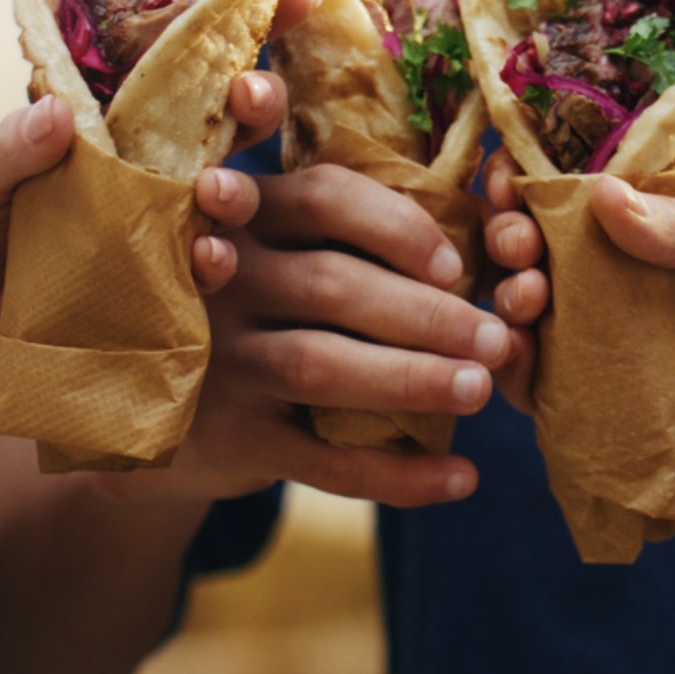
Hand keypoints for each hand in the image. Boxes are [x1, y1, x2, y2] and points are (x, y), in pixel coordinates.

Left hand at [0, 0, 322, 431]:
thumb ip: (8, 147)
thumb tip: (59, 115)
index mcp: (99, 121)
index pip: (173, 60)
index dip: (233, 22)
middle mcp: (138, 168)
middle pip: (222, 119)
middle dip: (257, 95)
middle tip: (251, 90)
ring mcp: (151, 228)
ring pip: (227, 192)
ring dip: (239, 185)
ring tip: (217, 190)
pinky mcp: (154, 289)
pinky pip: (203, 270)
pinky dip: (214, 261)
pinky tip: (205, 259)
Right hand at [155, 164, 511, 507]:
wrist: (178, 409)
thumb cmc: (274, 315)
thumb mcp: (296, 258)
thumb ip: (369, 241)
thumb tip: (495, 241)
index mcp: (255, 218)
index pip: (322, 196)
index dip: (396, 227)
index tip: (454, 267)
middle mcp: (225, 279)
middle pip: (330, 284)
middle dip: (426, 314)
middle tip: (496, 338)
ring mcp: (220, 359)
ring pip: (318, 364)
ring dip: (412, 379)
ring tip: (480, 389)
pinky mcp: (229, 435)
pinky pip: (320, 460)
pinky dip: (398, 474)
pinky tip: (460, 477)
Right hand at [481, 146, 674, 497]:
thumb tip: (600, 197)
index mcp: (661, 219)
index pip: (577, 189)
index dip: (531, 179)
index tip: (507, 179)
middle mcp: (629, 276)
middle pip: (541, 249)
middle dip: (511, 237)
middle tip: (516, 243)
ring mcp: (620, 340)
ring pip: (535, 314)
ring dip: (510, 298)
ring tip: (526, 300)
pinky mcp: (618, 403)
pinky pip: (552, 387)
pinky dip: (519, 371)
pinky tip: (511, 357)